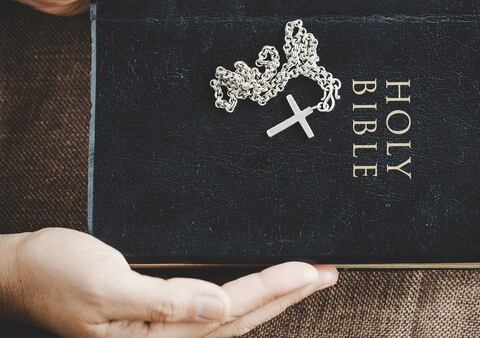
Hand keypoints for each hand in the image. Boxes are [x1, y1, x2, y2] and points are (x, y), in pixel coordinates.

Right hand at [0, 228, 337, 337]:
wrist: (25, 270)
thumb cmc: (55, 275)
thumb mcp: (104, 286)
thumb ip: (163, 303)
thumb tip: (218, 309)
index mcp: (153, 336)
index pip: (230, 311)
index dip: (274, 289)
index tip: (310, 271)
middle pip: (242, 319)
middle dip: (288, 295)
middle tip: (328, 273)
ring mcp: (164, 331)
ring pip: (234, 317)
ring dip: (274, 297)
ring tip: (308, 278)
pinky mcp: (160, 316)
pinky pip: (215, 311)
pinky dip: (247, 298)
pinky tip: (261, 291)